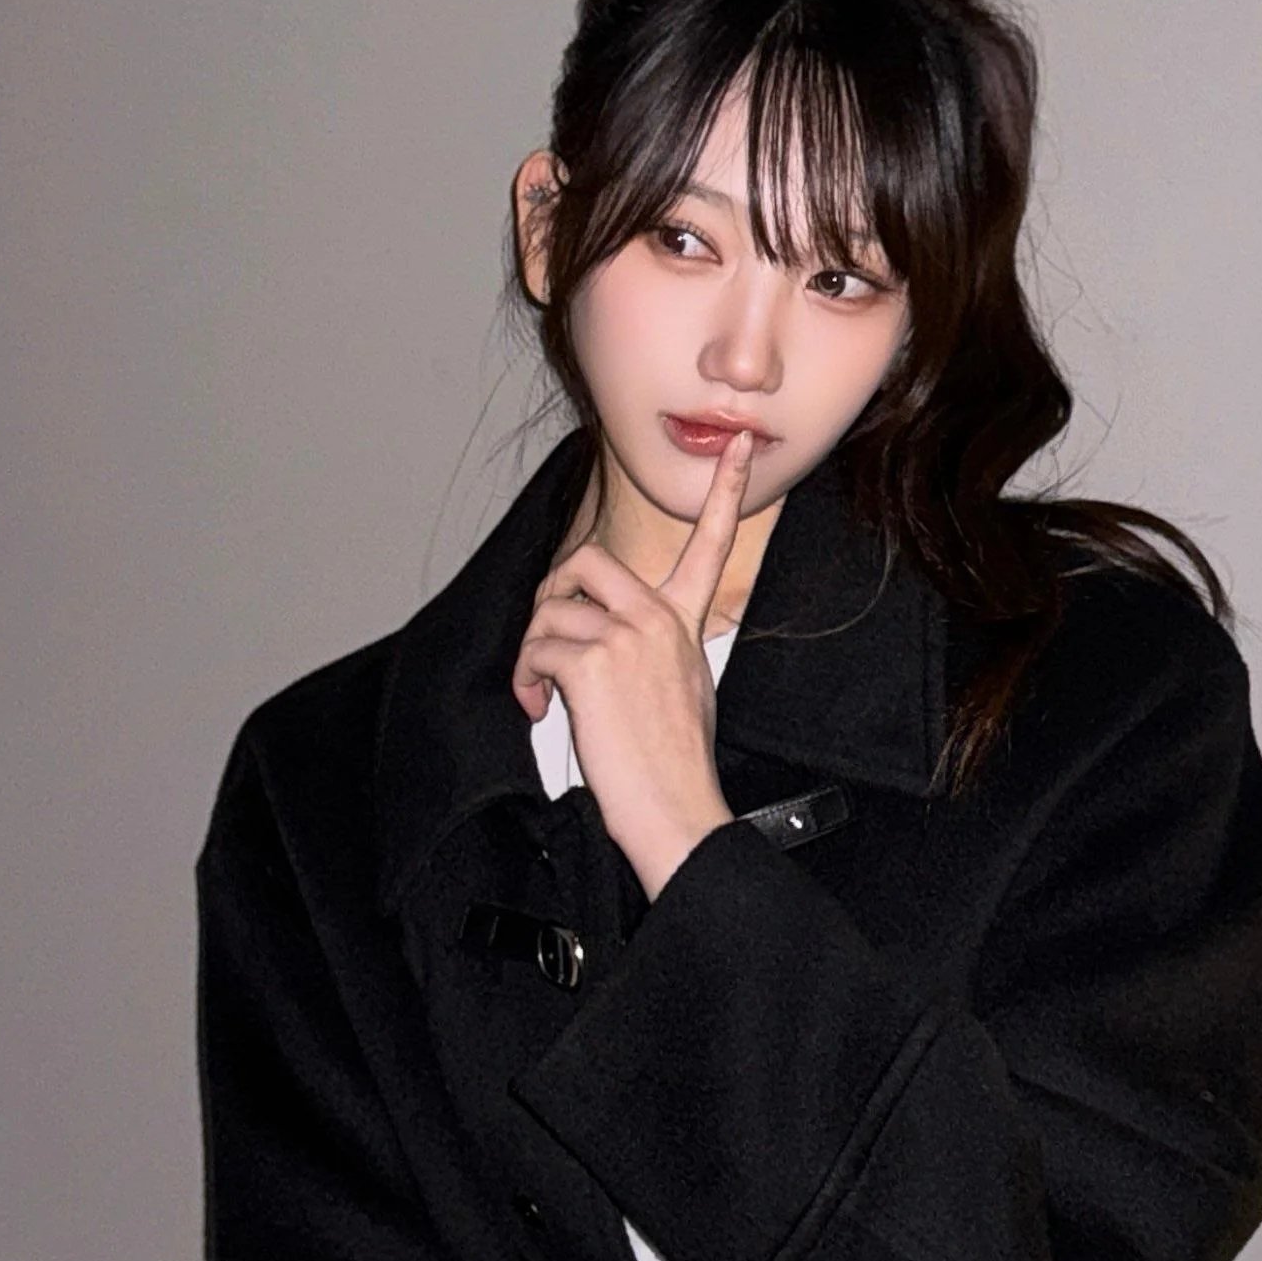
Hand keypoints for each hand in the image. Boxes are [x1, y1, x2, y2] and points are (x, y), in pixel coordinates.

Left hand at [511, 428, 755, 898]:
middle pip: (587, 559)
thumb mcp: (681, 689)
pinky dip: (526, 681)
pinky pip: (536, 650)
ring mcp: (628, 639)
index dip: (723, 491)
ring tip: (542, 692)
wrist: (678, 812)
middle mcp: (659, 621)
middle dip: (550, 593)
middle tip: (546, 637)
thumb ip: (649, 650)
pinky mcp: (593, 665)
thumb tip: (596, 640)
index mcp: (684, 623)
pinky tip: (541, 708)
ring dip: (530, 654)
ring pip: (550, 612)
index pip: (710, 543)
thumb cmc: (674, 764)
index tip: (735, 448)